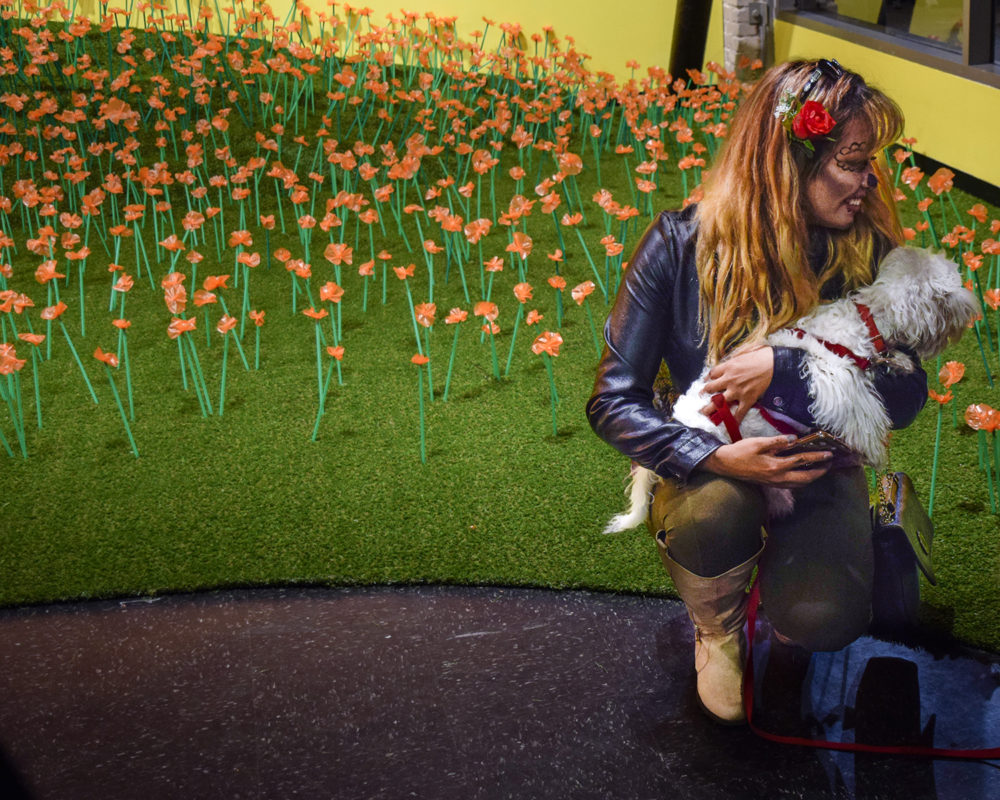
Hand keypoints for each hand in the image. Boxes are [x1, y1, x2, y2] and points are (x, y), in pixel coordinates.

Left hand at [699, 346, 773, 422]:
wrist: (777, 365)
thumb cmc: (764, 355)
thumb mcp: (746, 351)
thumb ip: (736, 357)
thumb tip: (732, 359)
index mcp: (728, 366)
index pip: (712, 373)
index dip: (708, 378)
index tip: (706, 381)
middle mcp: (729, 379)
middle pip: (710, 388)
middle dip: (703, 393)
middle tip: (700, 397)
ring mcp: (737, 391)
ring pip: (718, 402)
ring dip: (709, 409)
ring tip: (704, 413)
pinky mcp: (747, 399)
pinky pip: (739, 412)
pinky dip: (735, 420)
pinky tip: (731, 424)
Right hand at [700, 435, 832, 487]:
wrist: (725, 464)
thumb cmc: (740, 452)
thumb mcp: (758, 442)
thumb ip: (777, 441)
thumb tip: (794, 439)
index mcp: (776, 466)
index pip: (802, 461)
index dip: (817, 457)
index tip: (828, 454)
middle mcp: (777, 477)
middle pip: (805, 478)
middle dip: (819, 473)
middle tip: (828, 465)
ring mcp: (774, 482)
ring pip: (798, 484)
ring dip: (811, 478)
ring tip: (819, 471)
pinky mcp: (770, 483)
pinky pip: (791, 485)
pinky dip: (800, 481)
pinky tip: (802, 475)